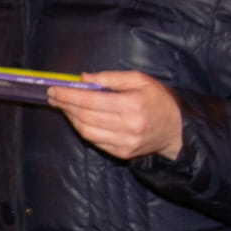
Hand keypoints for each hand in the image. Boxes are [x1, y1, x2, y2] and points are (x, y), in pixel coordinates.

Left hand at [47, 71, 182, 160]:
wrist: (176, 129)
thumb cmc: (158, 99)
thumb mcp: (140, 79)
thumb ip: (111, 77)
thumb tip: (84, 78)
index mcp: (132, 105)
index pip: (92, 100)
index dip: (70, 95)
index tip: (54, 89)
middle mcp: (127, 126)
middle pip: (86, 116)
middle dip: (66, 105)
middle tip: (53, 96)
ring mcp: (124, 143)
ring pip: (87, 131)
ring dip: (71, 118)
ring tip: (64, 106)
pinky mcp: (122, 153)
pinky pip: (95, 141)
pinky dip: (83, 129)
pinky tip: (78, 119)